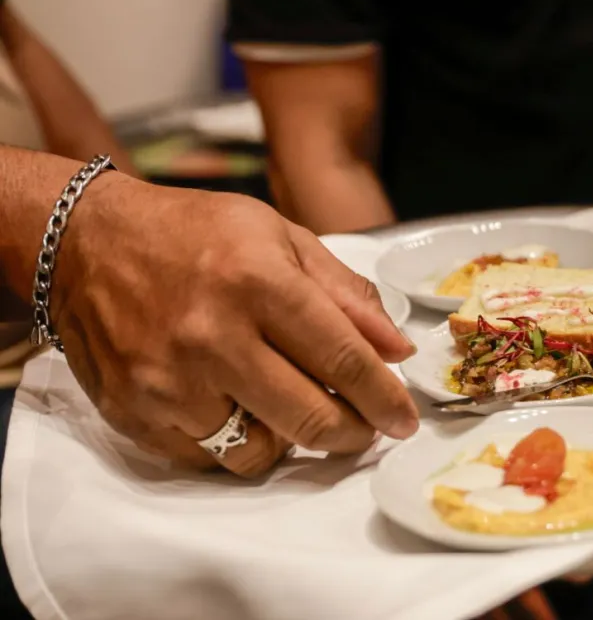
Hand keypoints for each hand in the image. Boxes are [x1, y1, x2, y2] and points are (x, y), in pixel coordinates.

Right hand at [51, 176, 418, 476]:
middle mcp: (212, 337)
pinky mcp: (136, 413)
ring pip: (261, 451)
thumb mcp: (281, 236)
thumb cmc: (196, 233)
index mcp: (257, 281)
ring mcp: (169, 381)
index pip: (342, 358)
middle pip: (310, 417)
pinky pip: (211, 459)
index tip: (405, 420)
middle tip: (366, 428)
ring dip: (292, 439)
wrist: (86, 242)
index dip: (385, 398)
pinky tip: (240, 407)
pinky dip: (238, 443)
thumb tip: (398, 350)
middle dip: (353, 433)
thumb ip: (346, 293)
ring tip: (292, 405)